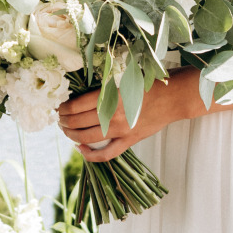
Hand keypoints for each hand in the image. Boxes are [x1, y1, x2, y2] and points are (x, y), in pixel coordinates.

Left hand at [56, 78, 183, 162]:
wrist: (172, 97)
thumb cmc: (149, 83)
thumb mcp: (123, 78)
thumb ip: (104, 87)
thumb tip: (81, 92)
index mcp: (109, 96)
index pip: (76, 106)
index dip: (64, 107)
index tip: (60, 106)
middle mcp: (112, 115)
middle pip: (78, 122)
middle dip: (64, 120)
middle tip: (60, 117)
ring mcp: (120, 130)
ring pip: (87, 138)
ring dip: (71, 134)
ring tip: (66, 130)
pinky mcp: (129, 141)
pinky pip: (106, 154)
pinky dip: (90, 154)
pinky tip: (80, 148)